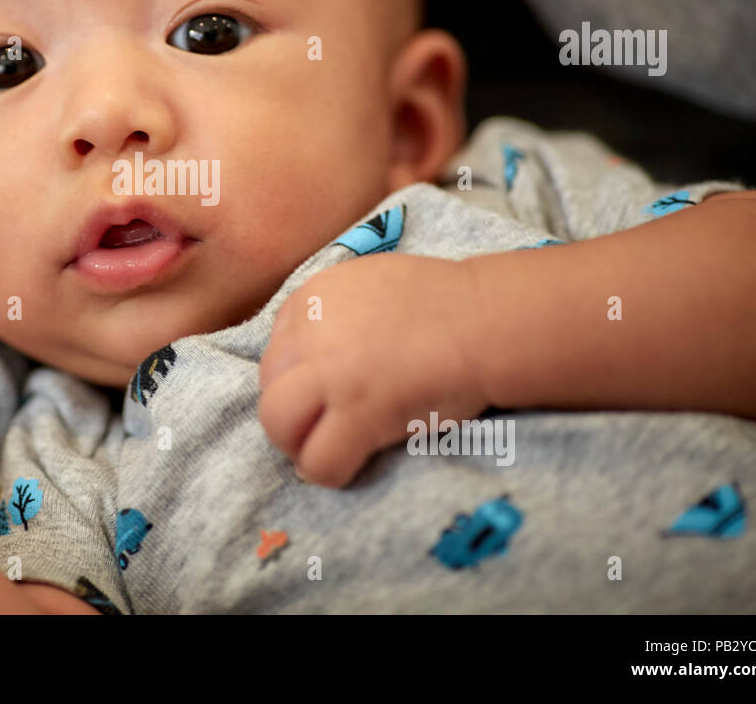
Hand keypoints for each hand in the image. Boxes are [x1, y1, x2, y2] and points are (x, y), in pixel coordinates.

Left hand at [258, 253, 487, 487]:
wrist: (485, 320)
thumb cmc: (444, 303)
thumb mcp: (369, 283)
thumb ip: (335, 312)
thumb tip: (316, 352)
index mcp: (312, 297)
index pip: (277, 350)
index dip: (298, 378)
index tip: (324, 392)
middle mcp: (312, 332)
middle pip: (270, 385)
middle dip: (290, 411)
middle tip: (322, 426)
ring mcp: (332, 373)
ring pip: (277, 422)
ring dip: (296, 443)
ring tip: (325, 448)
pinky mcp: (359, 412)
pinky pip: (318, 459)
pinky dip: (327, 471)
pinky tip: (350, 465)